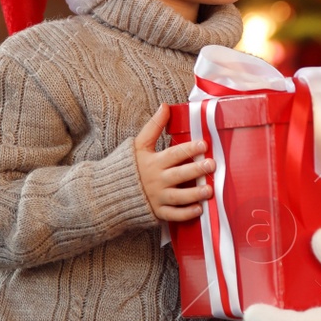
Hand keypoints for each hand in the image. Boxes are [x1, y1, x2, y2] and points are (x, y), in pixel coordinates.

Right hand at [133, 104, 217, 222]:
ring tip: (209, 190)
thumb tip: (165, 106)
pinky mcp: (156, 212)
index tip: (203, 144)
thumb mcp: (138, 144)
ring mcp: (156, 197)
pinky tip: (198, 210)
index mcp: (153, 162)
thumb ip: (154, 126)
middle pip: (179, 175)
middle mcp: (156, 180)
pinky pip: (172, 215)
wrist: (108, 192)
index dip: (189, 149)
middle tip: (211, 165)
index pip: (174, 154)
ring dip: (194, 194)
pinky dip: (185, 214)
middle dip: (196, 170)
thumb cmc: (128, 166)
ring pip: (178, 196)